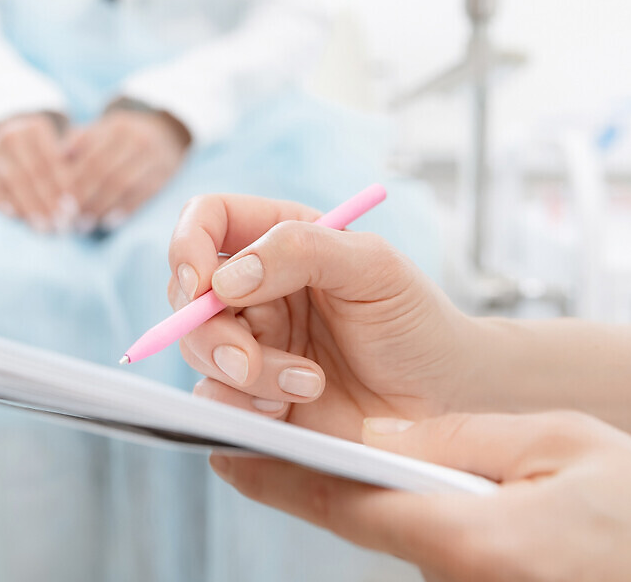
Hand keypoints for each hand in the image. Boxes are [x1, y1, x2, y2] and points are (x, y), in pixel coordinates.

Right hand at [0, 113, 75, 231]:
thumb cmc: (38, 152)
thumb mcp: (54, 147)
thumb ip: (69, 163)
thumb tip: (77, 193)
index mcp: (34, 128)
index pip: (51, 160)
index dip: (62, 185)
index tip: (74, 207)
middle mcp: (11, 136)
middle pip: (33, 172)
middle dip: (48, 200)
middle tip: (62, 222)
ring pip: (14, 181)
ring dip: (30, 206)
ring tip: (44, 226)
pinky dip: (5, 203)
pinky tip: (18, 218)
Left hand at [66, 106, 189, 230]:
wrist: (165, 136)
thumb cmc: (122, 138)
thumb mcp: (103, 130)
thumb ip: (79, 140)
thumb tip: (59, 153)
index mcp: (118, 127)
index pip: (91, 158)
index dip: (74, 181)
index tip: (60, 199)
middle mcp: (138, 139)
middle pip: (106, 172)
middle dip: (85, 196)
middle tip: (69, 216)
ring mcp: (154, 158)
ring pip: (123, 185)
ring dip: (101, 206)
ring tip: (85, 223)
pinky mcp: (164, 176)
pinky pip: (142, 196)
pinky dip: (123, 210)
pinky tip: (108, 221)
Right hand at [168, 194, 474, 439]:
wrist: (444, 400)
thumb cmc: (416, 322)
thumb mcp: (373, 267)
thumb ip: (300, 251)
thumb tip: (225, 278)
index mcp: (279, 239)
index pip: (206, 220)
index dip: (187, 245)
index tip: (200, 283)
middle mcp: (255, 287)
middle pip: (186, 292)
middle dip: (207, 329)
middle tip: (246, 359)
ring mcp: (251, 342)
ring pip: (197, 349)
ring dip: (244, 373)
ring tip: (309, 384)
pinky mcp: (253, 395)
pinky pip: (214, 399)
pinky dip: (243, 407)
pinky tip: (291, 410)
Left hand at [210, 411, 630, 580]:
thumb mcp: (562, 445)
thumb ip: (459, 439)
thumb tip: (376, 438)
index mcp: (467, 538)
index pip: (341, 504)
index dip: (274, 475)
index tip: (222, 451)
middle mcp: (458, 580)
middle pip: (367, 522)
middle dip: (330, 480)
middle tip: (276, 433)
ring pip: (406, 536)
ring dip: (387, 497)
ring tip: (394, 454)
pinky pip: (444, 554)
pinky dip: (431, 517)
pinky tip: (457, 493)